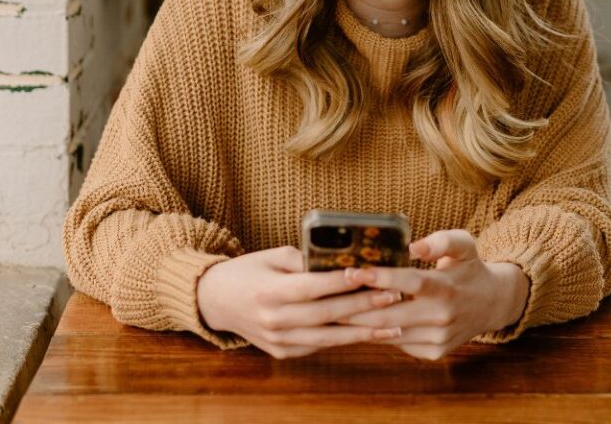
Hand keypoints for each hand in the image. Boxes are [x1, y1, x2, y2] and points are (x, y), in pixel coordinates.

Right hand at [196, 246, 402, 357]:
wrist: (216, 301)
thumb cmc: (249, 271)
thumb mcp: (272, 256)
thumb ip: (303, 259)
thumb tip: (340, 258)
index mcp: (270, 292)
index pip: (313, 286)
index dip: (342, 281)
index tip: (369, 273)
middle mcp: (275, 320)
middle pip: (327, 314)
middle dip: (363, 305)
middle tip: (394, 294)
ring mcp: (279, 341)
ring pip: (328, 337)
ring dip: (364, 331)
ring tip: (394, 322)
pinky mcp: (284, 353)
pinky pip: (320, 346)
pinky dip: (346, 340)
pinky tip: (370, 333)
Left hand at [340, 229, 529, 360]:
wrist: (491, 304)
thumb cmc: (469, 267)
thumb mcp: (463, 244)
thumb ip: (440, 240)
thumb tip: (412, 245)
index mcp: (446, 287)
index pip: (409, 282)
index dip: (380, 278)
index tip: (353, 271)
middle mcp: (441, 317)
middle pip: (390, 314)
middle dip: (356, 305)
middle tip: (328, 295)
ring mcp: (437, 339)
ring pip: (389, 333)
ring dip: (360, 322)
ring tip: (333, 309)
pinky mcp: (432, 352)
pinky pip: (397, 343)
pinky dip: (376, 332)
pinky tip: (356, 321)